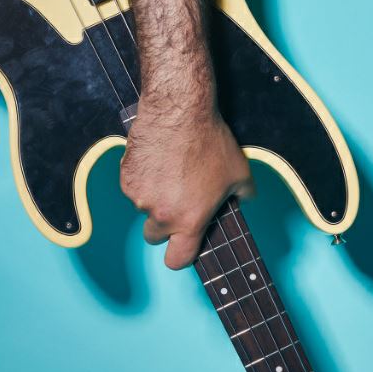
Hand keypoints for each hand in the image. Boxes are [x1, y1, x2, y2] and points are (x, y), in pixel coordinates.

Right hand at [120, 99, 253, 269]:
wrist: (179, 111)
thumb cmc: (210, 141)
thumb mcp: (240, 172)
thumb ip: (244, 195)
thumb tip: (246, 200)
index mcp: (189, 220)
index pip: (177, 260)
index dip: (180, 257)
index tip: (183, 249)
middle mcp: (161, 213)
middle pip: (154, 237)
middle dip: (164, 226)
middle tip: (178, 201)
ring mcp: (139, 196)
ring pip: (144, 208)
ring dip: (154, 197)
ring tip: (172, 169)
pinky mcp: (126, 177)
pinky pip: (133, 186)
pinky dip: (143, 178)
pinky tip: (158, 159)